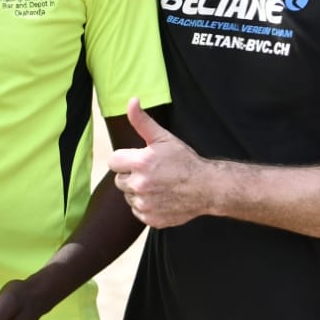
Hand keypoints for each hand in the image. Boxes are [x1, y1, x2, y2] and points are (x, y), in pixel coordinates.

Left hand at [107, 98, 215, 228]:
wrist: (206, 188)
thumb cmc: (184, 160)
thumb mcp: (163, 138)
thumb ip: (142, 121)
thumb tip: (131, 101)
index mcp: (140, 163)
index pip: (113, 161)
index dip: (125, 159)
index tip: (139, 160)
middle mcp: (139, 185)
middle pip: (119, 180)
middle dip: (131, 175)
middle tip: (152, 172)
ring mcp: (144, 204)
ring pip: (128, 196)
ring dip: (138, 191)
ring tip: (158, 185)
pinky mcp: (150, 218)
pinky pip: (137, 211)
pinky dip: (146, 206)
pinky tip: (160, 198)